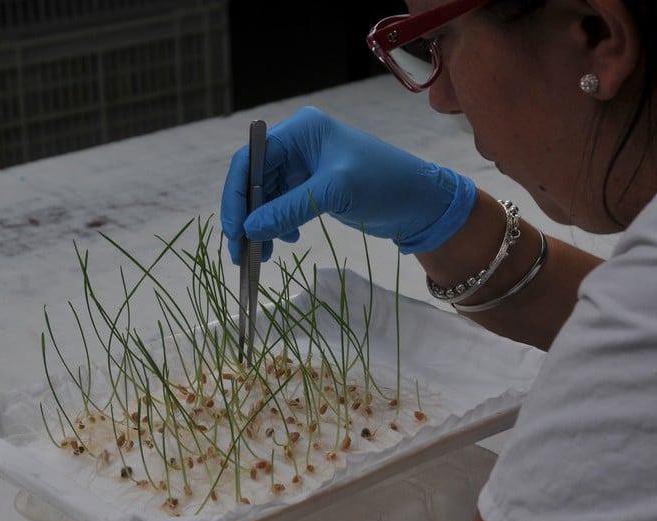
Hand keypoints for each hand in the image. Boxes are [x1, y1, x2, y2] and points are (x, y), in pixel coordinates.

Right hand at [220, 106, 476, 261]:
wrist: (422, 203)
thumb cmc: (384, 183)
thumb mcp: (334, 192)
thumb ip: (289, 208)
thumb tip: (249, 228)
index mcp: (301, 130)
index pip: (251, 158)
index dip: (237, 193)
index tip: (234, 228)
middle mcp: (300, 144)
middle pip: (255, 179)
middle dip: (248, 215)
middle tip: (241, 250)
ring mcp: (306, 166)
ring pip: (268, 196)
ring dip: (261, 225)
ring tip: (263, 254)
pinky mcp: (315, 187)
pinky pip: (283, 206)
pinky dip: (279, 225)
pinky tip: (287, 241)